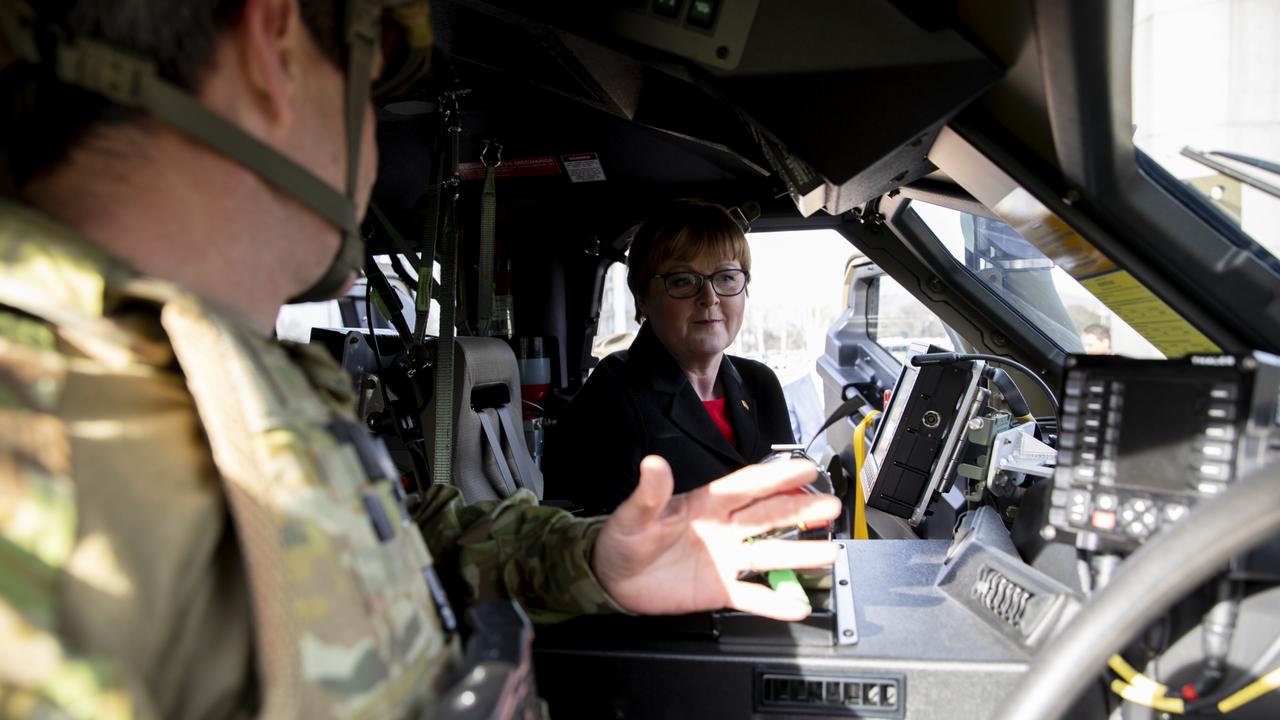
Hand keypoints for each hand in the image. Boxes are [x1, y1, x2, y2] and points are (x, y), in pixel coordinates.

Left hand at [593, 455, 841, 620]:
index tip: (804, 467)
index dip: (775, 476)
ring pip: (769, 553)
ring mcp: (725, 558)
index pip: (747, 485)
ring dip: (800, 553)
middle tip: (829, 506)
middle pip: (769, 515)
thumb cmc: (623, 541)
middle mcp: (723, 528)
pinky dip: (775, 601)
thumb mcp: (633, 515)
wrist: (613, 580)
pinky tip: (796, 605)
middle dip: (801, 509)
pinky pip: (753, 594)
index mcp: (706, 504)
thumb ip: (650, 493)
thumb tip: (654, 464)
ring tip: (829, 552)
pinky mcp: (721, 589)